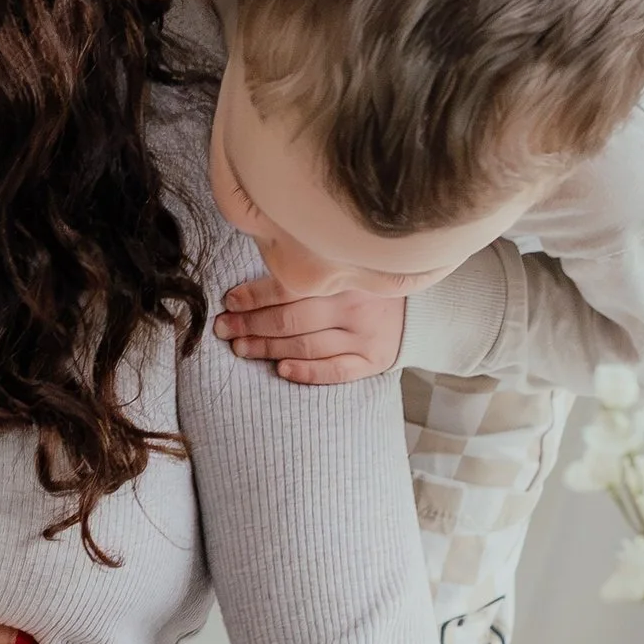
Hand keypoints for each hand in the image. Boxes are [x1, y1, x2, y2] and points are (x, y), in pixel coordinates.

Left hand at [216, 274, 406, 383]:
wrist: (419, 310)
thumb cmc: (365, 289)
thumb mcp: (343, 272)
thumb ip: (308, 275)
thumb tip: (252, 285)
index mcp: (343, 277)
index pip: (290, 288)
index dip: (255, 296)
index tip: (229, 302)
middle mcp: (355, 305)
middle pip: (293, 319)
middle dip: (252, 324)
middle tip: (225, 329)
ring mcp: (365, 335)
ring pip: (307, 344)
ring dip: (269, 348)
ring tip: (241, 348)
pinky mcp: (372, 361)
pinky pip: (335, 370)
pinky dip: (307, 371)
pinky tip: (282, 370)